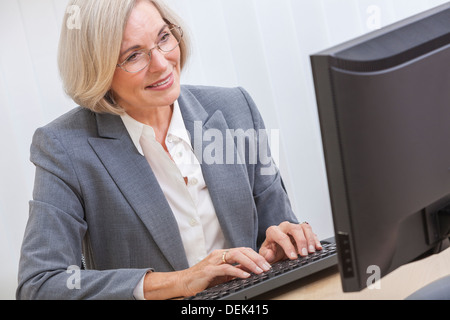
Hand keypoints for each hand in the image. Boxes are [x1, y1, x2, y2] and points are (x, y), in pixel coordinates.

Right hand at [143, 247, 270, 298]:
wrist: (183, 282)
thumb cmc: (202, 279)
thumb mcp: (222, 275)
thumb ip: (234, 271)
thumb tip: (251, 271)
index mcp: (222, 254)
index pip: (243, 250)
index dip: (256, 256)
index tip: (267, 264)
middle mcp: (219, 255)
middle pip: (242, 250)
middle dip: (257, 258)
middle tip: (267, 267)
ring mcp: (213, 261)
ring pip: (236, 256)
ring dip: (250, 263)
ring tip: (259, 270)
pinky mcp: (209, 270)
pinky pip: (226, 268)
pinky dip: (238, 271)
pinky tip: (246, 275)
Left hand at [259, 221, 321, 263]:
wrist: (275, 251)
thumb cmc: (270, 252)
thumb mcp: (265, 255)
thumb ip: (265, 255)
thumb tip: (269, 254)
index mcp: (273, 231)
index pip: (281, 237)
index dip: (288, 247)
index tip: (293, 257)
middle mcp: (284, 227)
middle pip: (295, 228)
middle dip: (301, 241)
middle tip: (304, 254)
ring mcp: (294, 228)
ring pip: (304, 227)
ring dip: (310, 239)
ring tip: (311, 252)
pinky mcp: (302, 231)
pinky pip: (311, 231)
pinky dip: (315, 239)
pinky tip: (317, 248)